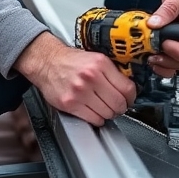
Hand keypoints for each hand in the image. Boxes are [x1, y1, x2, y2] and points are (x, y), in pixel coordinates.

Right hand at [14, 31, 135, 125]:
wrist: (46, 62)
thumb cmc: (70, 61)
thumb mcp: (95, 58)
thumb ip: (111, 72)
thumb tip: (129, 88)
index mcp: (100, 64)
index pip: (127, 88)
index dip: (131, 97)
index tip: (129, 99)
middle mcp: (91, 77)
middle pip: (118, 103)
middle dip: (120, 107)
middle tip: (117, 106)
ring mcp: (80, 92)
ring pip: (107, 113)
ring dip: (108, 114)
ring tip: (103, 107)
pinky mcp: (70, 104)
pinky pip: (94, 119)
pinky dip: (97, 118)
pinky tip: (93, 111)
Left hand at [147, 0, 178, 76]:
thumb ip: (168, 9)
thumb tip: (154, 23)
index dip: (170, 47)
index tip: (157, 39)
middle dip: (165, 58)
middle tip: (148, 52)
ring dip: (163, 64)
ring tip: (149, 57)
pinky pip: (176, 62)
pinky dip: (164, 65)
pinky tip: (155, 60)